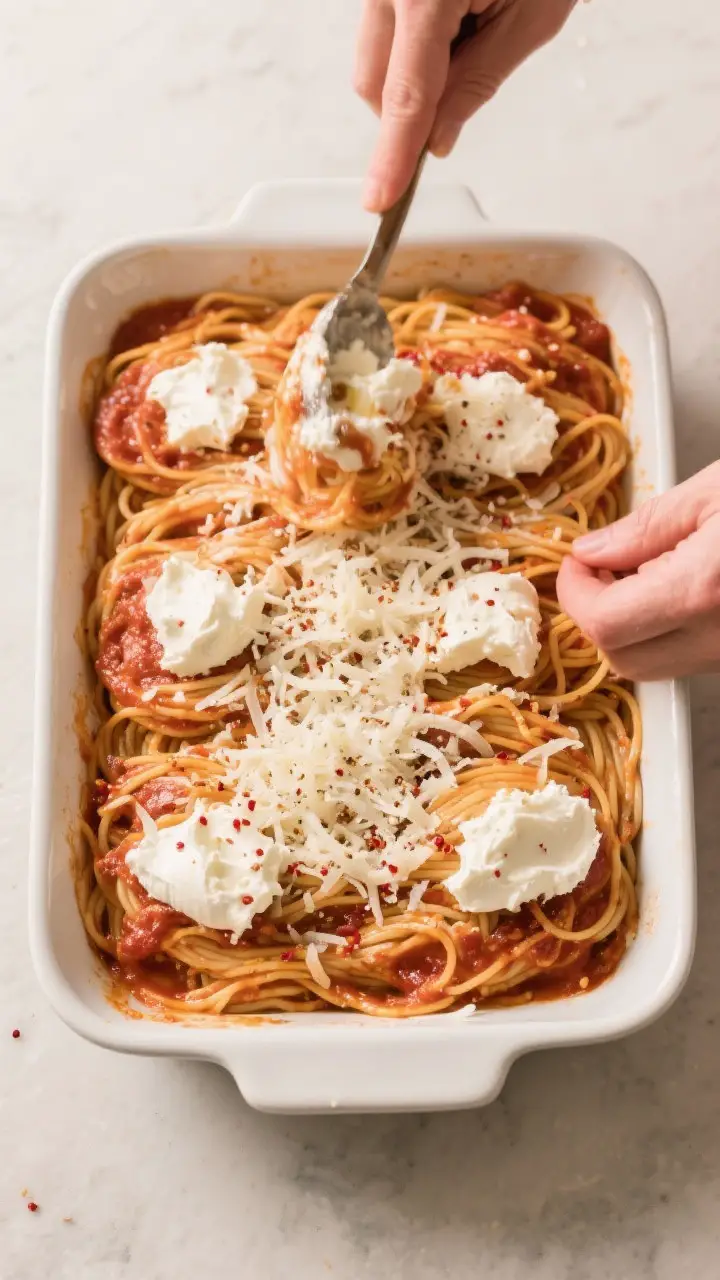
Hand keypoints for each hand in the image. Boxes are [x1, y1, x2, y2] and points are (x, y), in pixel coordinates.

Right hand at [355, 0, 576, 211]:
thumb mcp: (532, 16)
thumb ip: (477, 83)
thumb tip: (437, 140)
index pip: (406, 98)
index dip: (393, 157)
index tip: (380, 201)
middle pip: (374, 85)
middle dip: (409, 108)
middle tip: (471, 69)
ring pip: (374, 60)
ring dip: (414, 70)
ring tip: (472, 19)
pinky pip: (382, 29)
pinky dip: (414, 41)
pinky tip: (456, 7)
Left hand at [557, 463, 719, 679]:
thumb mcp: (714, 491)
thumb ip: (647, 526)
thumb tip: (593, 551)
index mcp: (701, 589)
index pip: (604, 622)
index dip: (575, 592)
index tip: (576, 563)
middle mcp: (716, 638)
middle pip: (620, 657)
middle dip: (596, 614)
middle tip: (602, 568)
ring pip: (650, 667)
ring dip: (628, 628)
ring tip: (641, 575)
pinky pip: (683, 660)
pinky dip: (662, 634)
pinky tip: (672, 592)